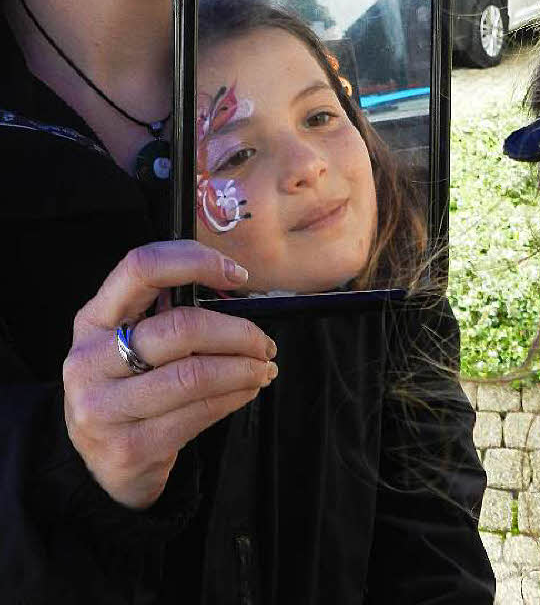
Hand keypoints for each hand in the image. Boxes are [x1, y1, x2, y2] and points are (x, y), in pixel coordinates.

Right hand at [63, 240, 276, 508]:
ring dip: (244, 369)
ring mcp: (103, 408)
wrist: (104, 464)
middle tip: (265, 343)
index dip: (195, 261)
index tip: (238, 275)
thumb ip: (168, 309)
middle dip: (238, 332)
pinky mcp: (129, 448)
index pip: (141, 268)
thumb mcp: (132, 340)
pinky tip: (247, 390)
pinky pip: (198, 414)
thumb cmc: (132, 384)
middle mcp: (88, 361)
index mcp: (92, 319)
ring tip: (264, 367)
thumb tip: (233, 281)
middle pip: (181, 327)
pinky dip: (234, 397)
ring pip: (194, 375)